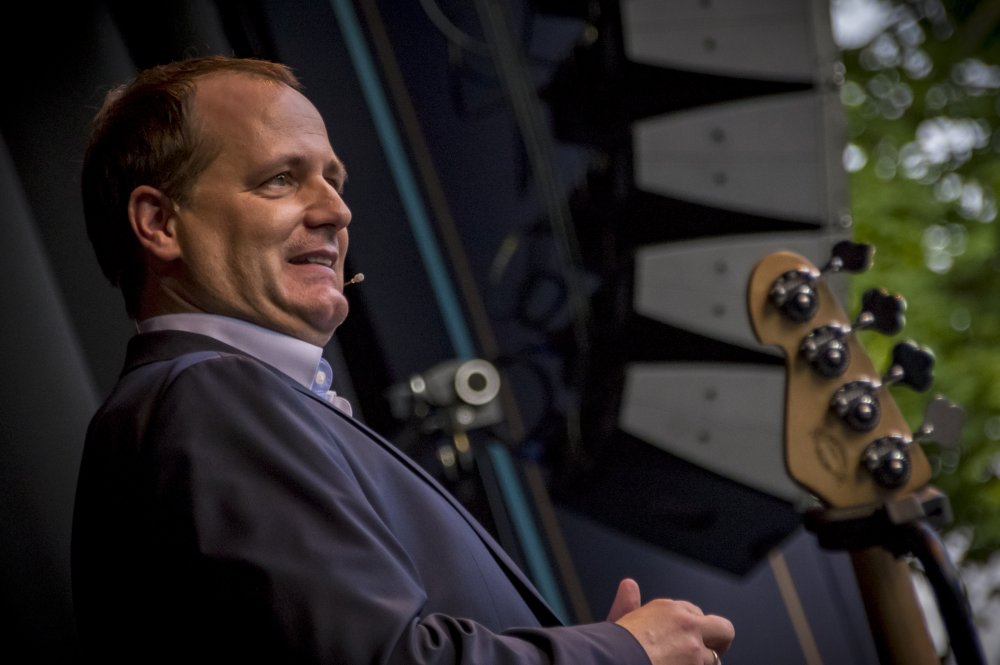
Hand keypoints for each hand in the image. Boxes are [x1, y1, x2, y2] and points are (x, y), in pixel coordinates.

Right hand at [608, 578, 733, 664]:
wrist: (614, 660)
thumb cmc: (612, 645)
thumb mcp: (620, 620)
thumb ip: (628, 603)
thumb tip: (629, 584)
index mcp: (668, 608)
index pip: (694, 614)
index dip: (690, 629)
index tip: (681, 639)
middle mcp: (687, 624)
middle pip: (722, 629)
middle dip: (719, 641)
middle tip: (710, 652)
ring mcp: (695, 649)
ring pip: (715, 658)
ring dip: (702, 663)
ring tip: (679, 663)